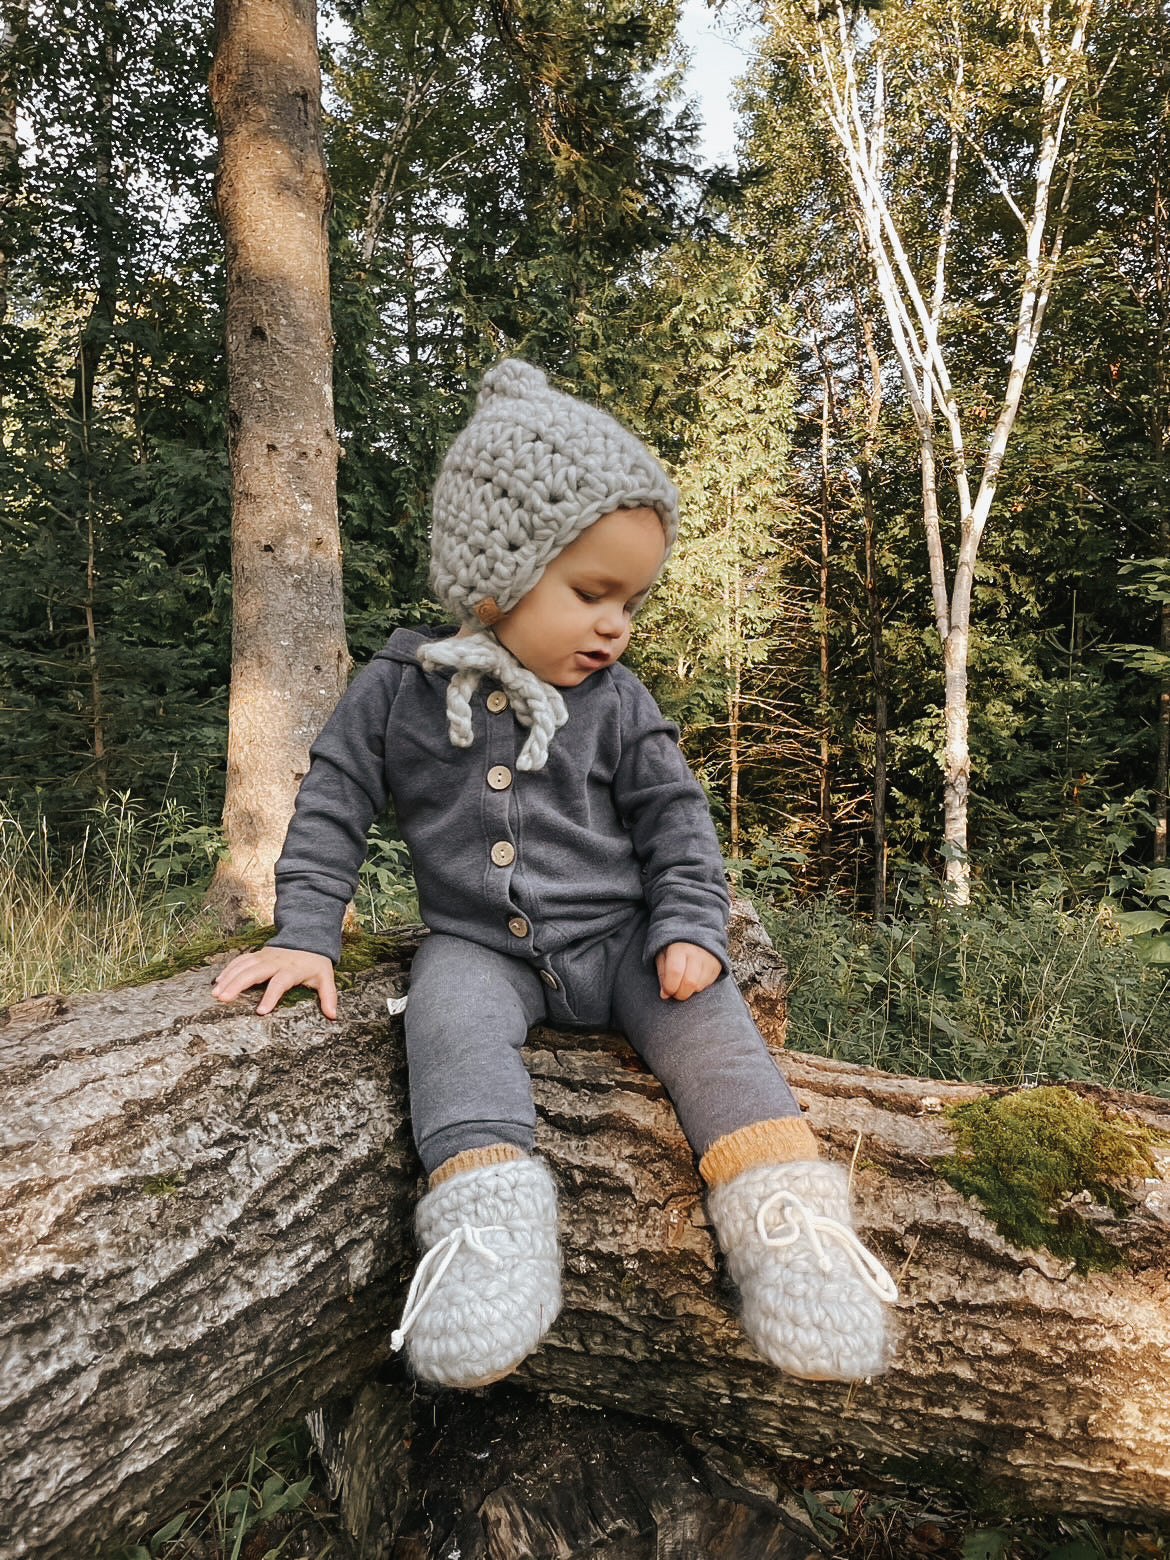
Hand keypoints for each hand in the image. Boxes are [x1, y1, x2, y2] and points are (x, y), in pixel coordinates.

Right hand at [211, 945, 337, 1018]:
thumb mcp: (326, 977)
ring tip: (215, 994)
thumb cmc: (315, 962)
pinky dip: (228, 970)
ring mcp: (263, 957)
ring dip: (228, 978)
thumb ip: (329, 996)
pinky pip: (240, 961)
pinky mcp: (257, 955)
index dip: (270, 996)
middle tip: (223, 999)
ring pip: (242, 966)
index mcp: (291, 969)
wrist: (308, 936)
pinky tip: (217, 981)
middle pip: (253, 972)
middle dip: (237, 985)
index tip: (261, 1011)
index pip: (279, 983)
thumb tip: (333, 1015)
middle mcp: (275, 962)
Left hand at [656, 941, 720, 1000]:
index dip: (669, 987)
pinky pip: (707, 985)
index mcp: (679, 948)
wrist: (695, 935)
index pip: (675, 971)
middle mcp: (696, 952)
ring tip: (682, 984)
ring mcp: (709, 959)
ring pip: (699, 986)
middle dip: (679, 994)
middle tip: (674, 992)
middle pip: (689, 982)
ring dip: (688, 991)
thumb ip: (662, 974)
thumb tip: (665, 994)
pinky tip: (693, 979)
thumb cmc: (674, 949)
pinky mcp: (717, 966)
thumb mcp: (662, 956)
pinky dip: (697, 987)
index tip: (665, 993)